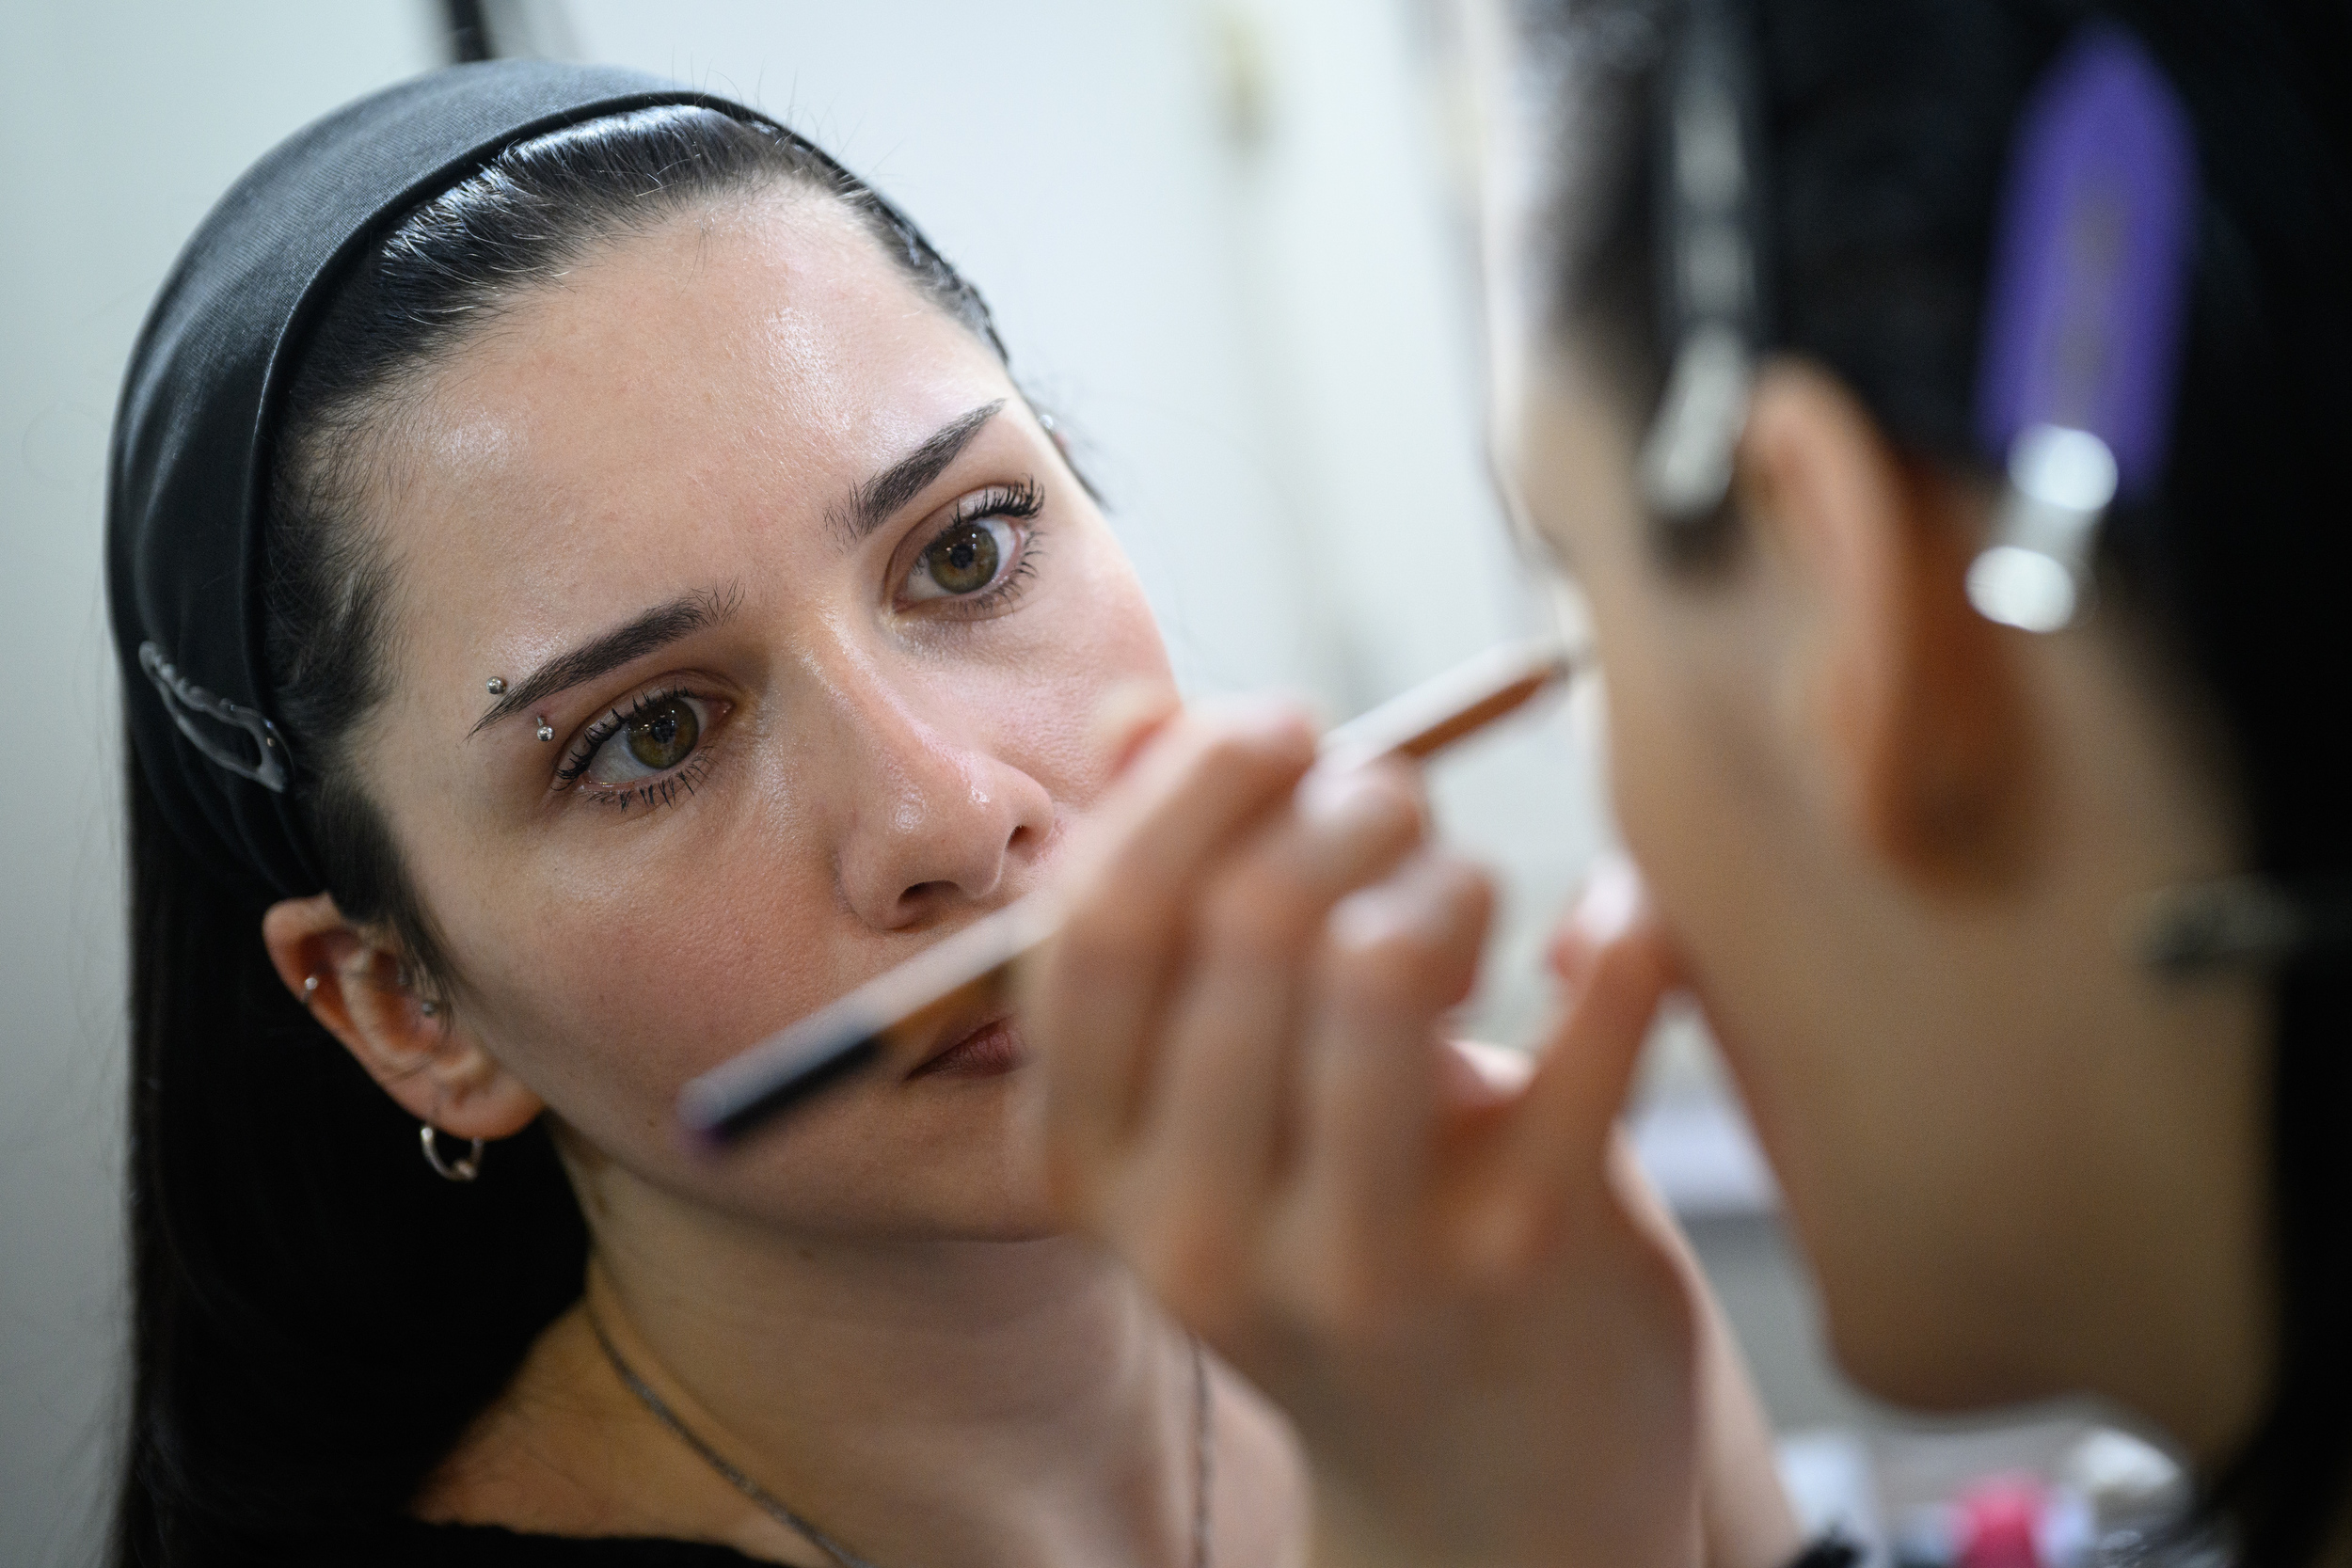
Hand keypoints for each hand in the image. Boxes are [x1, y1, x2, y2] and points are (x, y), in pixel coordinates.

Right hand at [1021, 702, 1744, 1567]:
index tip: (1280, 726)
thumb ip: (1168, 913)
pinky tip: (1609, 925)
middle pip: (1242, 920)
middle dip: (1343, 802)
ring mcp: (1358, 1261)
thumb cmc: (1345, 1240)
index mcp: (1091, 1172)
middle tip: (1399, 802)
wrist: (1488, 1492)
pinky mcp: (1526, 1264)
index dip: (1189, 786)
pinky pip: (1588, 1028)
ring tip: (1472, 896)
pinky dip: (1618, 932)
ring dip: (1448, 871)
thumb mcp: (1221, 1106)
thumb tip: (1136, 719)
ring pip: (1381, 961)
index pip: (1094, 930)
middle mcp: (1192, 1232)